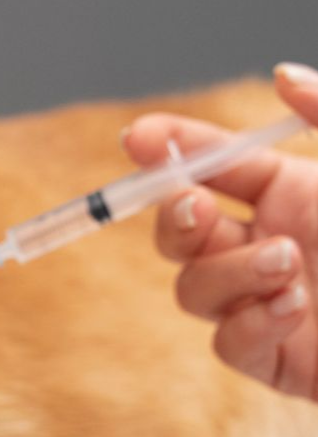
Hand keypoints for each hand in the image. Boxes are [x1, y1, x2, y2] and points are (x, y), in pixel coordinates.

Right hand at [127, 62, 317, 397]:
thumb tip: (280, 76)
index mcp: (298, 194)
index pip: (215, 167)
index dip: (173, 151)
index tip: (139, 138)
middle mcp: (273, 246)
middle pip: (181, 231)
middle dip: (175, 216)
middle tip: (197, 206)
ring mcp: (268, 304)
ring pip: (193, 288)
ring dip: (226, 273)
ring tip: (288, 265)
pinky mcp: (276, 361)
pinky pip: (227, 342)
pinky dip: (250, 323)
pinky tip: (295, 309)